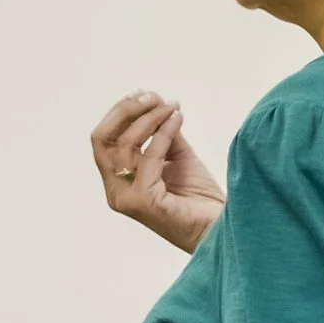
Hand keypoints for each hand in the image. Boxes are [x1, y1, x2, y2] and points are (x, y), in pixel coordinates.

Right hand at [91, 92, 223, 253]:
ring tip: (171, 106)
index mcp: (118, 182)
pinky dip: (163, 133)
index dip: (120, 112)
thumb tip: (158, 104)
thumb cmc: (199, 198)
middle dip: (125, 110)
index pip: (104, 139)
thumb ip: (163, 134)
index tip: (145, 94)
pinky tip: (178, 119)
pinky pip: (150, 156)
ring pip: (124, 144)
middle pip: (103, 139)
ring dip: (148, 118)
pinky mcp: (145, 202)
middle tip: (152, 96)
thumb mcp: (178, 156)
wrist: (220, 228)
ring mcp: (128, 199)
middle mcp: (117, 192)